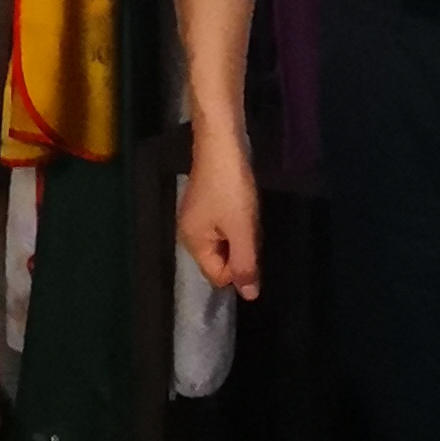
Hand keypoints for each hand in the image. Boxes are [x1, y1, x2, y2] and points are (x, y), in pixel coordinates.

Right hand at [178, 130, 261, 298]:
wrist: (221, 144)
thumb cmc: (230, 189)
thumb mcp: (242, 230)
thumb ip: (245, 265)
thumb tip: (248, 296)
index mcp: (192, 243)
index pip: (217, 275)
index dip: (239, 268)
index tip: (252, 247)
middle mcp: (187, 233)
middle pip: (218, 260)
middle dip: (239, 251)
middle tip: (251, 229)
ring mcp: (194, 216)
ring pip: (222, 242)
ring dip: (239, 236)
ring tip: (249, 217)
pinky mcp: (203, 202)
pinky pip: (221, 226)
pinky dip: (234, 223)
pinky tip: (243, 207)